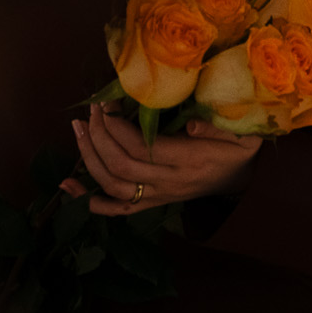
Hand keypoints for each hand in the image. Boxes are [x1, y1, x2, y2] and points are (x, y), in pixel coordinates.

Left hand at [64, 102, 260, 215]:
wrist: (242, 181)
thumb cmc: (241, 151)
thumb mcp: (244, 134)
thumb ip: (221, 127)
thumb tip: (192, 123)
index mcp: (190, 161)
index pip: (142, 147)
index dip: (118, 126)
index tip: (108, 103)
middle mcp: (169, 182)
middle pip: (120, 164)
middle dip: (98, 135)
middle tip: (91, 111)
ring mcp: (158, 195)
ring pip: (112, 184)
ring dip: (89, 158)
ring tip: (78, 129)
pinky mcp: (151, 202)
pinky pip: (115, 209)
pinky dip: (88, 200)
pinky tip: (67, 185)